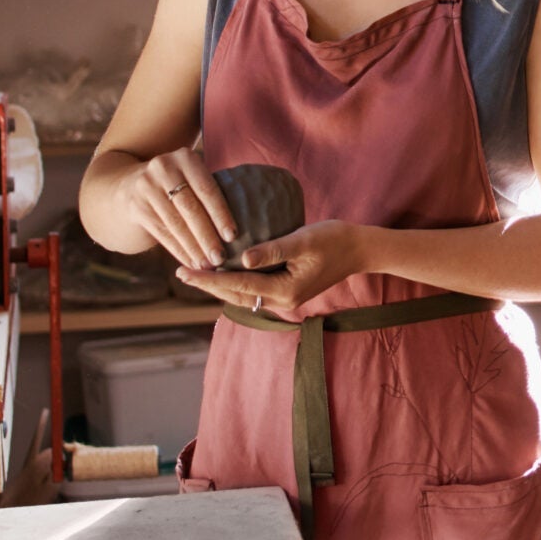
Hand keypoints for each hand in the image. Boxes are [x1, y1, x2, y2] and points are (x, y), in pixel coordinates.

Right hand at [126, 148, 235, 271]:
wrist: (127, 185)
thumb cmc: (177, 185)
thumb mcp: (191, 176)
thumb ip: (212, 191)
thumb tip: (252, 221)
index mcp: (185, 157)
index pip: (207, 189)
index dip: (221, 214)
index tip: (233, 236)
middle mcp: (163, 168)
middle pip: (190, 208)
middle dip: (207, 236)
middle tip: (221, 258)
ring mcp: (145, 187)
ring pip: (175, 224)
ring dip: (193, 249)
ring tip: (208, 267)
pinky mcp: (135, 207)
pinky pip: (162, 233)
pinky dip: (178, 251)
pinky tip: (191, 263)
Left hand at [176, 220, 367, 319]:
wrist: (360, 250)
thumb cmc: (335, 240)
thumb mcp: (305, 239)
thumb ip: (274, 249)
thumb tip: (242, 260)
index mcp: (285, 290)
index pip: (237, 285)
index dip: (208, 278)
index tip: (184, 272)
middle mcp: (282, 300)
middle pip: (235, 295)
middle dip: (208, 284)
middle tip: (180, 272)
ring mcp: (285, 297)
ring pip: (242, 295)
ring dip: (219, 285)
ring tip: (196, 273)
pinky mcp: (286, 290)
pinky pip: (253, 290)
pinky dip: (234, 282)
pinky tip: (223, 271)